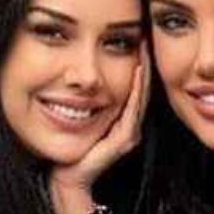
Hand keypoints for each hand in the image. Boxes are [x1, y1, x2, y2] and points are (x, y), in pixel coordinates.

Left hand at [50, 44, 150, 207]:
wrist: (68, 178)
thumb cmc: (71, 149)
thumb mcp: (80, 119)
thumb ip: (86, 102)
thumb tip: (80, 77)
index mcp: (122, 121)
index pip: (133, 87)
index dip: (137, 64)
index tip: (136, 39)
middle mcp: (129, 126)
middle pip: (140, 89)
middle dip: (144, 62)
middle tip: (146, 36)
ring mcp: (128, 133)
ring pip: (139, 96)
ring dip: (143, 71)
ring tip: (144, 48)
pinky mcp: (123, 139)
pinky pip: (132, 109)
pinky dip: (136, 89)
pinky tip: (137, 70)